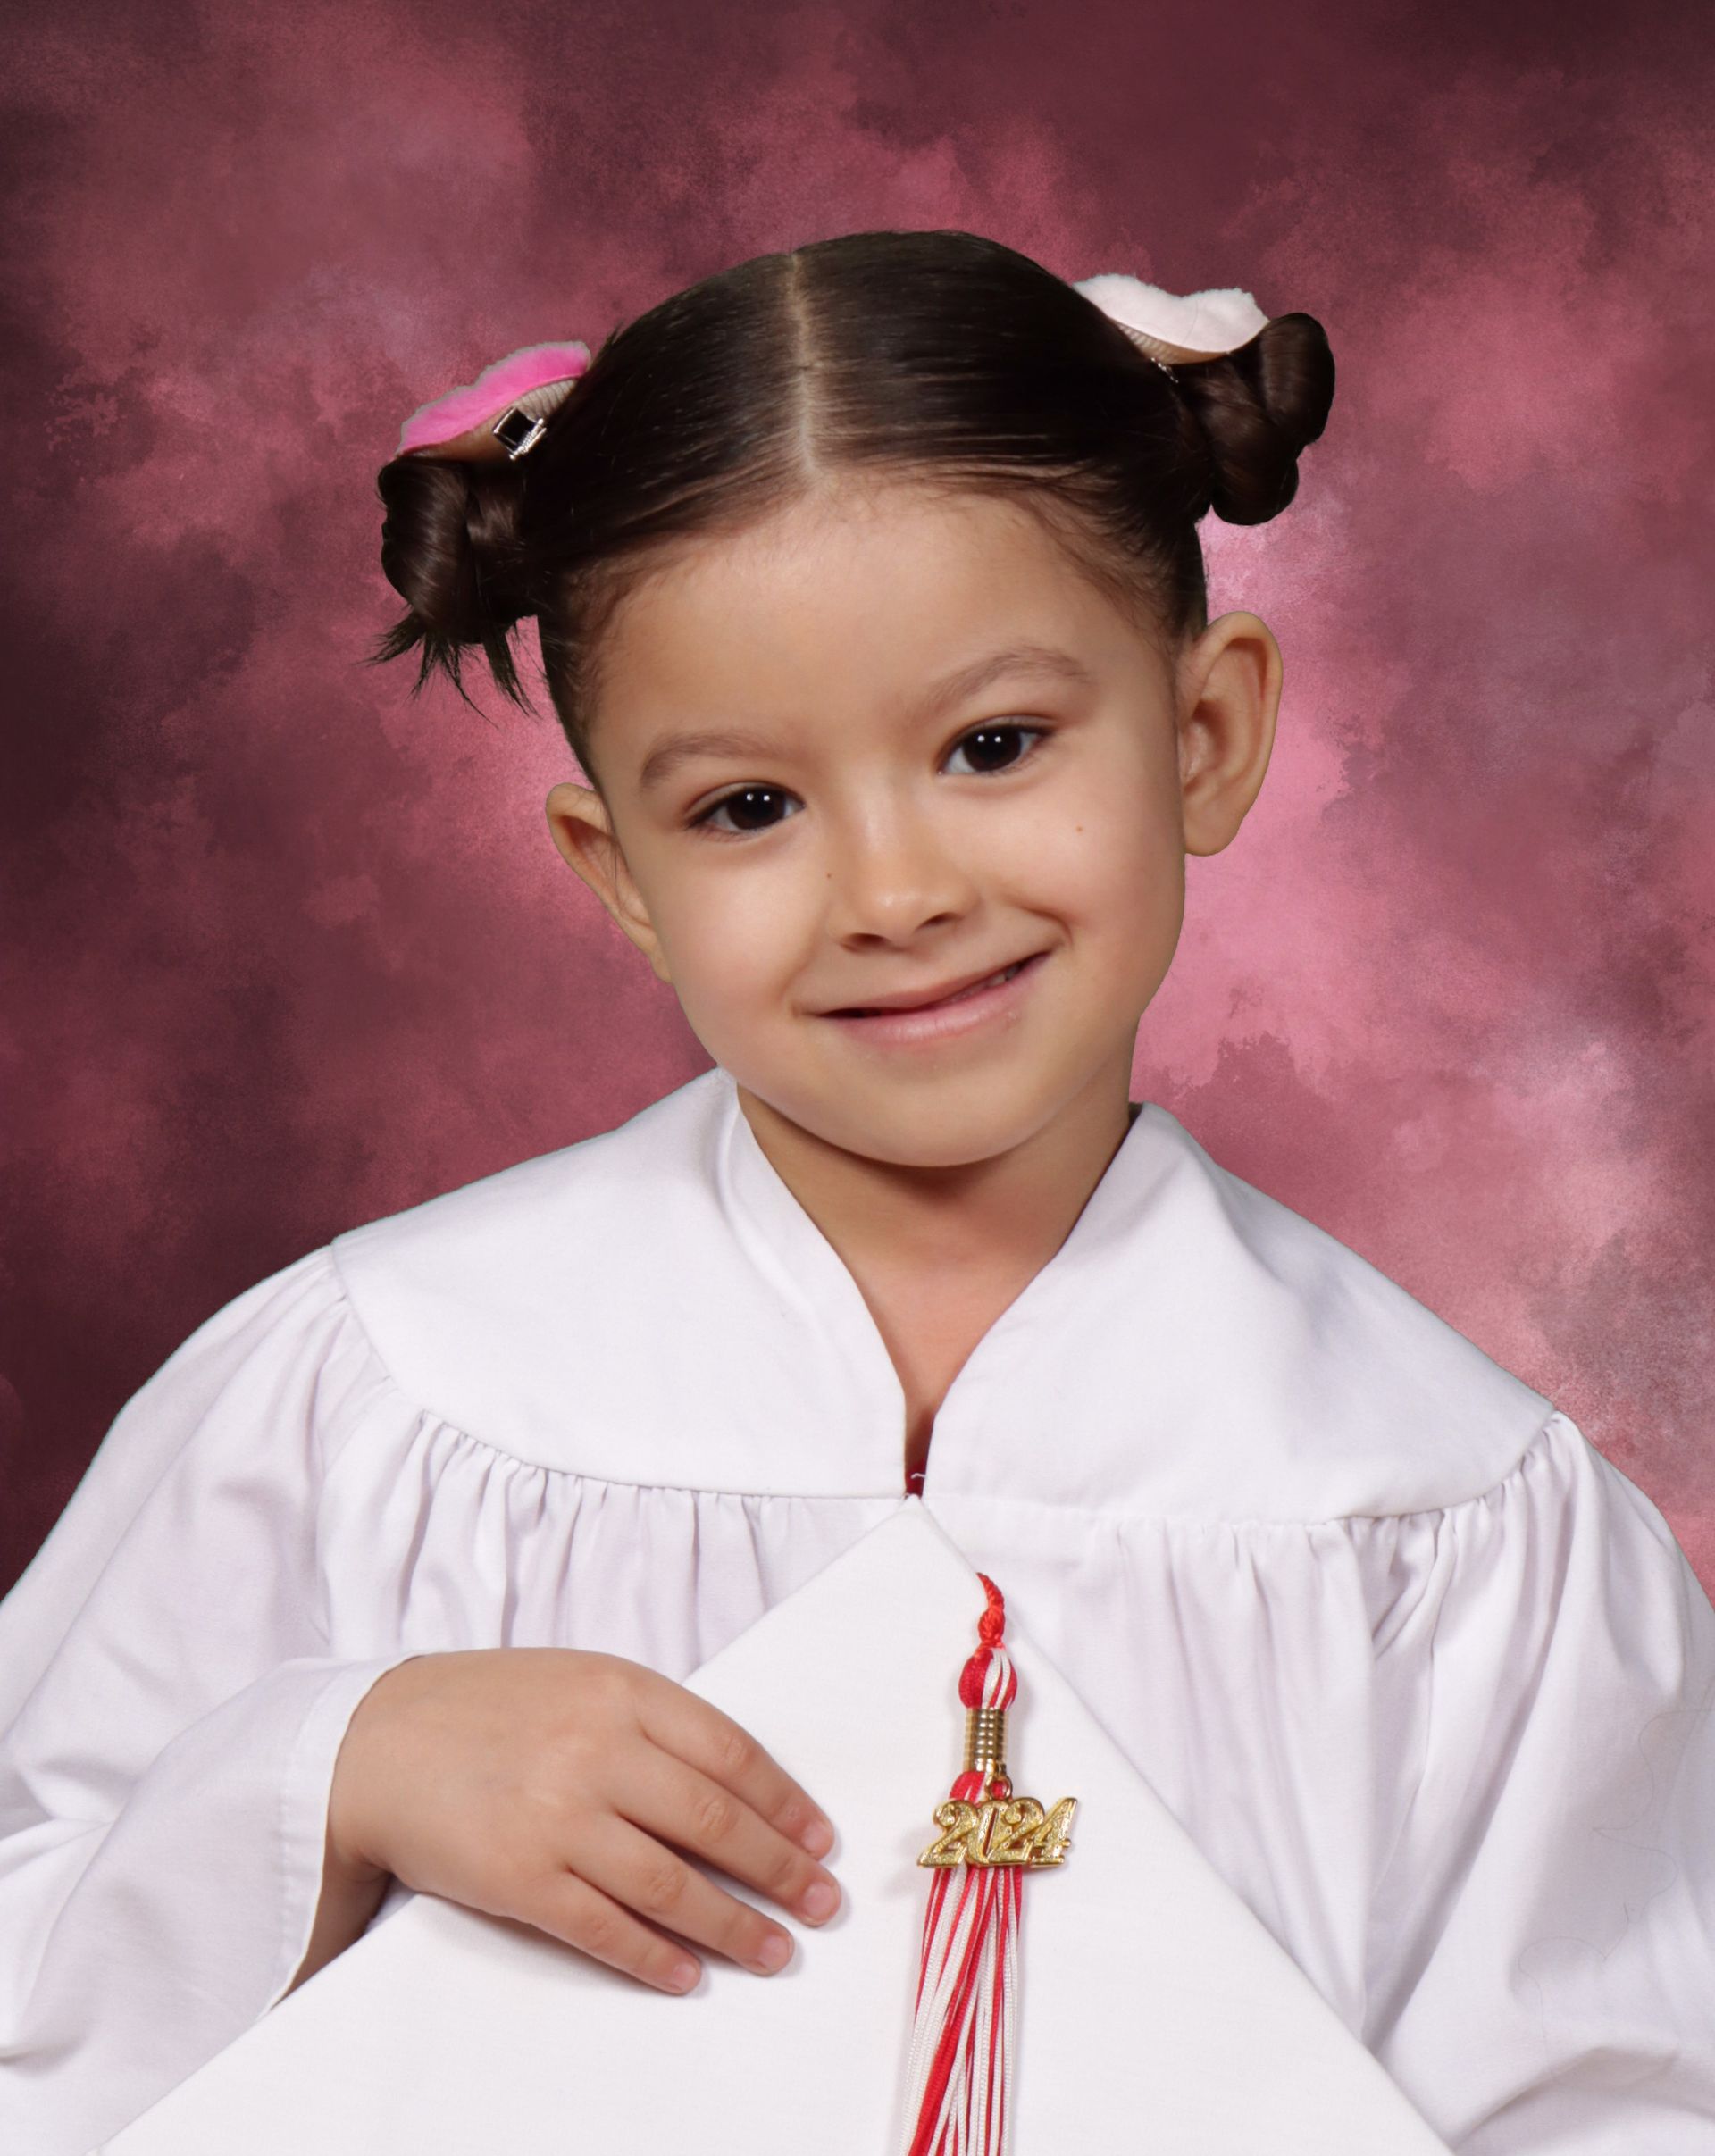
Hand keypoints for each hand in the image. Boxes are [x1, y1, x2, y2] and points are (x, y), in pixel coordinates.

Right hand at [326, 1648, 840, 1994]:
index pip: (732, 1752)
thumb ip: (651, 1721)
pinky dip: (656, 1956)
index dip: (785, 1803)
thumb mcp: (579, 1682)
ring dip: (734, 1925)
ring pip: (671, 1883)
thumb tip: (738, 1786)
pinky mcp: (519, 1876)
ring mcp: (558, 1815)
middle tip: (820, 1903)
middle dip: (779, 1869)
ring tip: (775, 1950)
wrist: (376, 1740)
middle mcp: (597, 1748)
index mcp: (621, 1689)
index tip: (819, 1839)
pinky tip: (689, 1974)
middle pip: (715, 1820)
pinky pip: (605, 1927)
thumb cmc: (488, 1709)